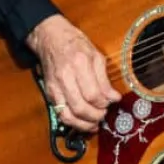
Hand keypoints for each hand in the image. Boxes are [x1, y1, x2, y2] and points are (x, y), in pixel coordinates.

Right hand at [27, 15, 121, 131]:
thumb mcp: (96, 55)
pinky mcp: (49, 93)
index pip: (92, 94)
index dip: (104, 103)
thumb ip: (105, 79)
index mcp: (79, 64)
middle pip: (80, 107)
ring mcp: (55, 87)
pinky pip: (60, 114)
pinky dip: (72, 122)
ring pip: (68, 115)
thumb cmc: (75, 44)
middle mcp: (65, 77)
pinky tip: (82, 122)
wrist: (51, 38)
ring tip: (95, 124)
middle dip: (95, 116)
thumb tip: (114, 98)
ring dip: (83, 124)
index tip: (111, 102)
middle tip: (104, 114)